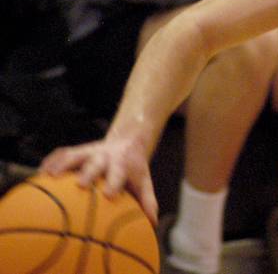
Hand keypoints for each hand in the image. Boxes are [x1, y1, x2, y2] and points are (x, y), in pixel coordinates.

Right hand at [40, 135, 157, 224]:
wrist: (128, 140)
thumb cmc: (133, 168)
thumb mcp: (143, 181)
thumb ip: (147, 200)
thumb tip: (152, 223)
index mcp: (122, 162)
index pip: (119, 172)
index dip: (114, 182)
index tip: (109, 194)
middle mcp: (105, 155)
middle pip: (95, 162)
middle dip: (89, 171)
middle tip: (80, 184)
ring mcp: (90, 150)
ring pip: (75, 154)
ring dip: (62, 163)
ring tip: (48, 175)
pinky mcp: (78, 150)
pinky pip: (63, 153)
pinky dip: (51, 161)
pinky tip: (39, 173)